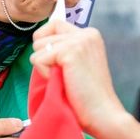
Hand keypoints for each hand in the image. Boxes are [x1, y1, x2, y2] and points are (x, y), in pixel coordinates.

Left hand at [29, 21, 130, 138]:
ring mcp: (79, 40)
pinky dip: (44, 74)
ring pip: (37, 47)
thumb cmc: (87, 95)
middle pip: (41, 36)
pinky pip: (38, 59)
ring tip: (65, 79)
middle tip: (64, 75)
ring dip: (44, 67)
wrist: (102, 113)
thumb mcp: (78, 64)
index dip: (45, 42)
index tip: (52, 61)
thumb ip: (63, 49)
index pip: (53, 25)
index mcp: (90, 34)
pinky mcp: (70, 52)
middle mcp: (86, 33)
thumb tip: (37, 41)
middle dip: (44, 58)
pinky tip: (63, 82)